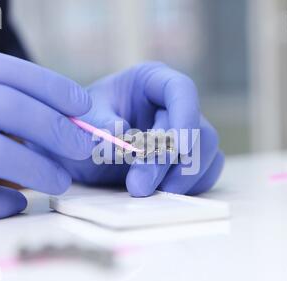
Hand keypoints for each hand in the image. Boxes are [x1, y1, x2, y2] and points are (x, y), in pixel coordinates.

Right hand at [0, 49, 94, 218]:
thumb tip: (50, 122)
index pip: (6, 69)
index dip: (53, 86)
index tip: (84, 106)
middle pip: (9, 106)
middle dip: (57, 128)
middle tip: (84, 147)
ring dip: (40, 168)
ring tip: (61, 181)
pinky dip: (0, 201)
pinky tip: (16, 203)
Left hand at [48, 62, 223, 196]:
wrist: (79, 153)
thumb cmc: (81, 127)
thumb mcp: (82, 121)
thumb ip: (98, 124)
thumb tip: (121, 135)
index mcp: (152, 81)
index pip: (181, 90)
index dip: (186, 115)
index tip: (178, 147)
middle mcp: (173, 105)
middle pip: (195, 129)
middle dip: (167, 160)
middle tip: (138, 186)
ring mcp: (185, 134)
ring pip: (207, 151)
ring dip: (183, 176)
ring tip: (151, 193)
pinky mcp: (188, 160)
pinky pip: (205, 172)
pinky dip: (191, 186)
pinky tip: (164, 194)